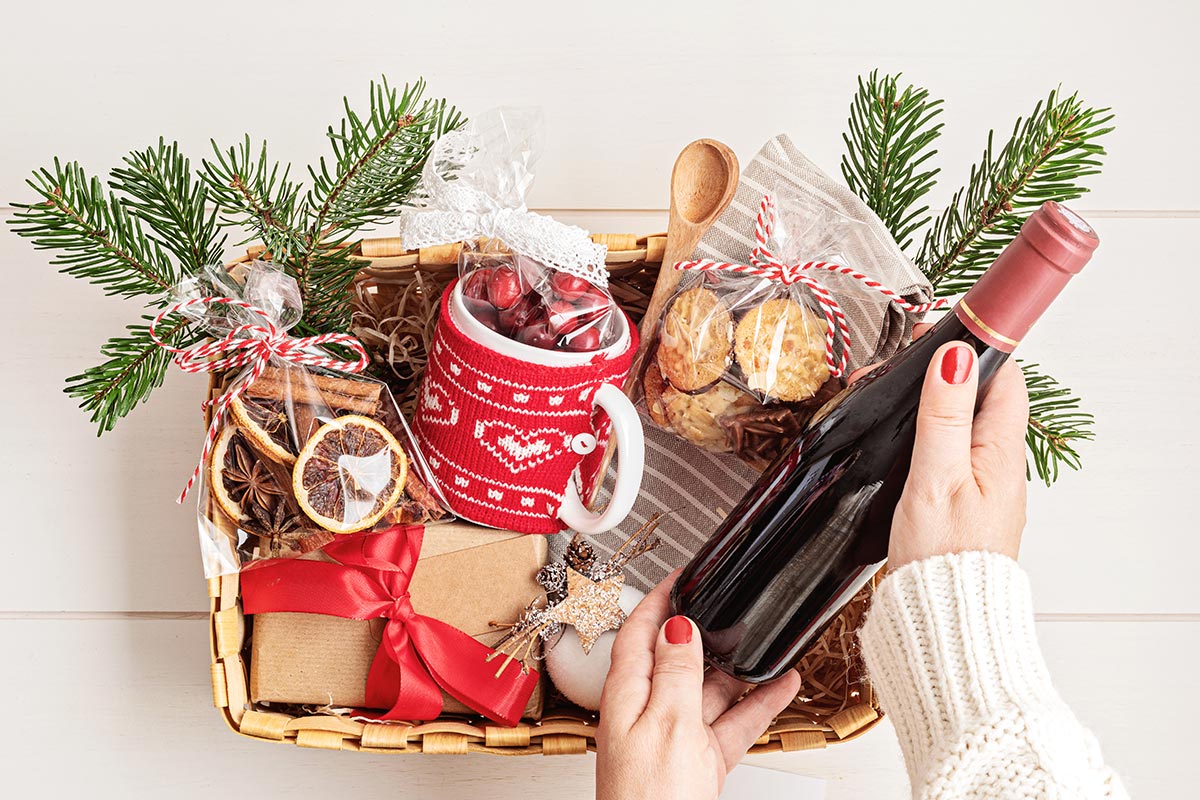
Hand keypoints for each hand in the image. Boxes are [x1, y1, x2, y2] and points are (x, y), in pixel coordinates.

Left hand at [595, 571, 801, 799]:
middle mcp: (648, 711)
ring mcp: (675, 736)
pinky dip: (756, 703)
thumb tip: (679, 625)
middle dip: (706, 630)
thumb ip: (676, 671)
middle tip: (732, 603)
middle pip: (676, 656)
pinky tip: (781, 686)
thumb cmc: (650, 799)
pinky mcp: (699, 760)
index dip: (660, 599)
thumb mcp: (668, 721)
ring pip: (709, 689)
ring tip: (766, 640)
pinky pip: (731, 722)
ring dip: (738, 667)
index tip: (683, 574)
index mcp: (628, 694)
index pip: (638, 630)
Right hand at [852, 325, 1029, 569]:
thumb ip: (944, 415)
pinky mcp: (961, 505)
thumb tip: (955, 356)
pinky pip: (949, 453)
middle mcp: (999, 464)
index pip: (1003, 377)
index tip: (936, 329)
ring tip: (881, 397)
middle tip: (891, 368)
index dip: (974, 346)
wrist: (943, 618)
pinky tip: (895, 442)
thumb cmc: (943, 554)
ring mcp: (982, 486)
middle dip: (938, 373)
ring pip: (959, 426)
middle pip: (978, 397)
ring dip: (925, 404)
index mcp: (1001, 450)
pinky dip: (922, 435)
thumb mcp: (936, 475)